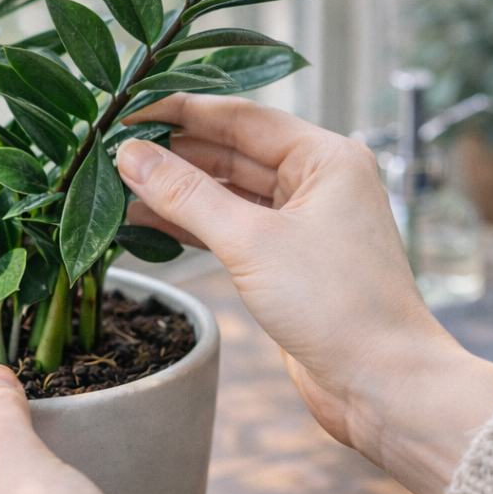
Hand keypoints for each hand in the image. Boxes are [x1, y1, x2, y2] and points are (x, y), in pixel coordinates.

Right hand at [117, 94, 492, 493]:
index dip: (180, 111)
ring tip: (118, 187)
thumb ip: (186, 195)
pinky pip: (229, 228)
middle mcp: (316, 182)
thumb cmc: (337, 305)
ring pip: (227, 193)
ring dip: (176, 192)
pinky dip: (190, 226)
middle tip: (113, 151)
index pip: (241, 117)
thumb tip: (130, 156)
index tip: (127, 111)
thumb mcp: (251, 242)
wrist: (379, 383)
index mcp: (325, 157)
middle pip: (231, 152)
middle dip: (173, 153)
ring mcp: (301, 222)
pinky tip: (147, 223)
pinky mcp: (286, 261)